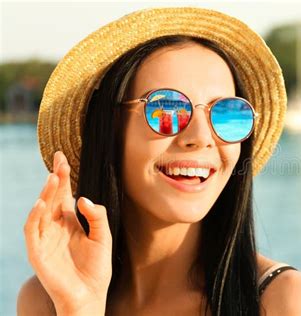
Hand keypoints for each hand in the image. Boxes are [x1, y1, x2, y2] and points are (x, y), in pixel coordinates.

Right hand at [23, 151, 112, 314]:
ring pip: (41, 211)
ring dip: (46, 194)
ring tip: (53, 177)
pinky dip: (35, 216)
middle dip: (55, 179)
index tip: (62, 158)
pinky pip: (33, 231)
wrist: (89, 296)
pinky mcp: (38, 252)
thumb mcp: (103, 237)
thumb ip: (97, 217)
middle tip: (59, 161)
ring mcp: (45, 239)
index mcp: (71, 223)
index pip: (64, 195)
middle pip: (52, 198)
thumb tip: (82, 198)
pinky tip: (42, 203)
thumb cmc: (96, 268)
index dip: (63, 177)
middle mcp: (56, 228)